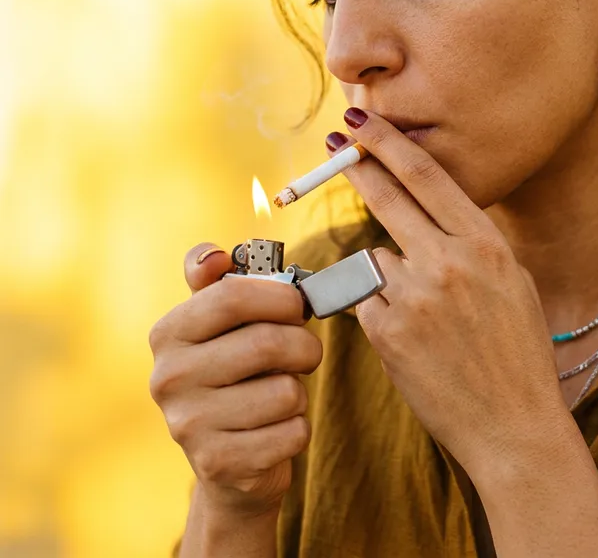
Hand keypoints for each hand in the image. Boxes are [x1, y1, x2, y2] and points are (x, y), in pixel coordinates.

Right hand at [149, 244, 321, 516]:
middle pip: (266, 343)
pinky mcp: (218, 464)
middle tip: (306, 352)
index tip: (298, 306)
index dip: (280, 297)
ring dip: (299, 391)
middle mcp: (168, 378)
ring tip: (280, 394)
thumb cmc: (234, 373)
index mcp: (168, 333)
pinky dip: (298, 428)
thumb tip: (212, 256)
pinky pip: (293, 432)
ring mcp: (188, 425)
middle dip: (304, 345)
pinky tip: (275, 430)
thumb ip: (217, 281)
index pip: (232, 296)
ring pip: (285, 390)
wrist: (228, 459)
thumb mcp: (219, 324)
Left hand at [326, 110, 565, 478]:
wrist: (514, 426)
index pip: (426, 176)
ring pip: (374, 258)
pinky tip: (413, 339)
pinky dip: (379, 311)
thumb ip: (468, 244)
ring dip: (385, 273)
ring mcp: (413, 298)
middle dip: (357, 166)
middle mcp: (448, 263)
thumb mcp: (511, 282)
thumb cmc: (518, 352)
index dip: (389, 144)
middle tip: (334, 146)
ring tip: (426, 315)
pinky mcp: (386, 334)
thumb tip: (424, 216)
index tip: (364, 123)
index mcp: (485, 245)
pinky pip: (366, 301)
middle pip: (387, 197)